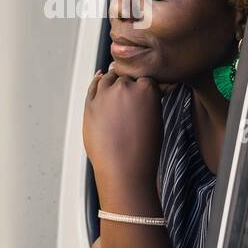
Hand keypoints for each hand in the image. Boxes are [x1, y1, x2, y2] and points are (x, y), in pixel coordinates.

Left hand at [83, 69, 162, 194]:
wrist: (124, 170)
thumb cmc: (144, 150)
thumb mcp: (157, 119)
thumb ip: (151, 99)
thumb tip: (148, 89)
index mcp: (146, 88)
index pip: (145, 76)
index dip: (144, 85)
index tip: (144, 92)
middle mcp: (125, 87)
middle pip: (126, 77)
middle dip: (129, 86)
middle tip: (130, 100)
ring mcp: (105, 95)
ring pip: (109, 78)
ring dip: (113, 83)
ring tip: (117, 95)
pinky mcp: (90, 104)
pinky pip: (93, 86)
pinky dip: (97, 82)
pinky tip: (100, 80)